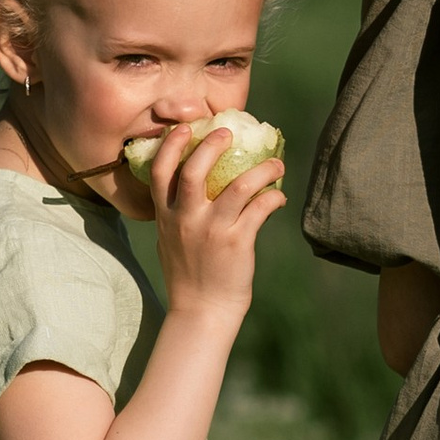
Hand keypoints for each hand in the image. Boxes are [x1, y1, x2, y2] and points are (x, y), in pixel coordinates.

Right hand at [147, 122, 286, 319]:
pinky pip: (260, 209)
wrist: (202, 311)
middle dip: (211, 146)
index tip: (184, 128)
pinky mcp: (237, 243)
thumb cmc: (188, 275)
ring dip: (261, 170)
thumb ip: (176, 213)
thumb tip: (191, 186)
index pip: (160, 171)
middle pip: (194, 170)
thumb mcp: (169, 239)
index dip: (171, 145)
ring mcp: (211, 230)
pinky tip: (279, 196)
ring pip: (238, 187)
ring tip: (276, 163)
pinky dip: (274, 197)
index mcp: (165, 217)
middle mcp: (185, 220)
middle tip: (227, 133)